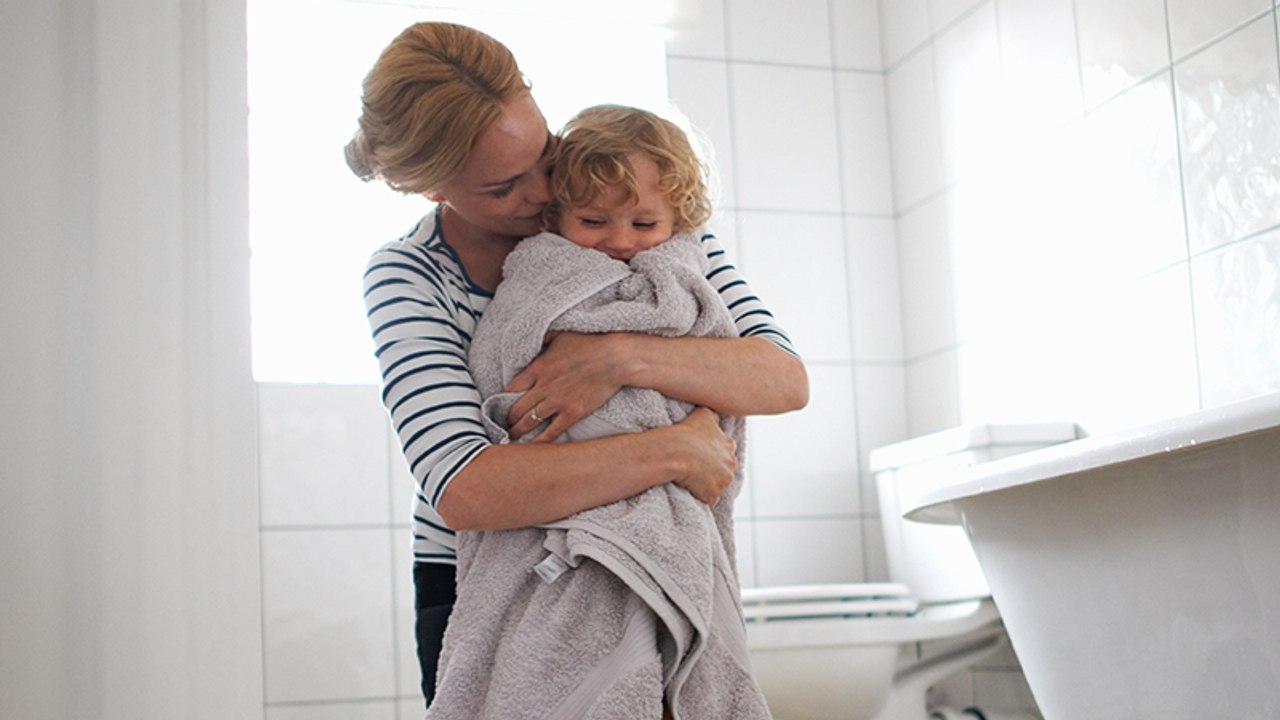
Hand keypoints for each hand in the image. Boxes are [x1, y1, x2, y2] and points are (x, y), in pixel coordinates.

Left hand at [506, 332, 629, 441]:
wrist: (615, 358)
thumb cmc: (589, 343)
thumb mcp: (559, 334)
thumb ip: (541, 339)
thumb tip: (530, 339)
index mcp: (538, 368)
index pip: (511, 388)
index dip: (503, 398)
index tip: (500, 404)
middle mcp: (544, 387)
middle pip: (517, 408)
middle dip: (508, 419)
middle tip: (504, 424)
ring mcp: (558, 402)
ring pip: (530, 422)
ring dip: (518, 431)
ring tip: (512, 436)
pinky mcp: (573, 413)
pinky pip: (552, 432)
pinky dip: (540, 441)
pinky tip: (532, 447)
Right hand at [667, 407, 736, 506]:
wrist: (675, 452)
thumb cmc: (687, 432)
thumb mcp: (704, 414)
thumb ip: (714, 416)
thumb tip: (716, 417)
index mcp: (729, 447)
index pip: (727, 452)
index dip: (715, 454)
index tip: (703, 455)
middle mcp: (730, 465)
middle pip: (724, 471)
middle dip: (714, 471)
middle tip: (697, 468)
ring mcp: (722, 482)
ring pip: (717, 486)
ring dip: (707, 485)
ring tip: (691, 480)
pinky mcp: (712, 496)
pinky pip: (708, 500)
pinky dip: (701, 497)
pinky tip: (690, 491)